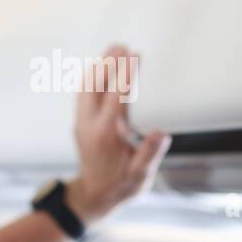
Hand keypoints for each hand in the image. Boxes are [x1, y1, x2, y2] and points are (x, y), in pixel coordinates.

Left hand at [66, 44, 170, 227]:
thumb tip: (162, 134)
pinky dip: (91, 79)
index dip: (126, 74)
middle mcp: (90, 125)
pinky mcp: (79, 124)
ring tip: (112, 50)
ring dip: (98, 67)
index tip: (134, 55)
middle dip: (109, 63)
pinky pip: (83, 95)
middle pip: (96, 85)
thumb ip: (150, 154)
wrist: (94, 197)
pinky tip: (100, 70)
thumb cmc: (120, 186)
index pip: (116, 96)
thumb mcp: (139, 176)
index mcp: (106, 134)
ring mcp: (82, 124)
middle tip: (121, 44)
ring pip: (86, 88)